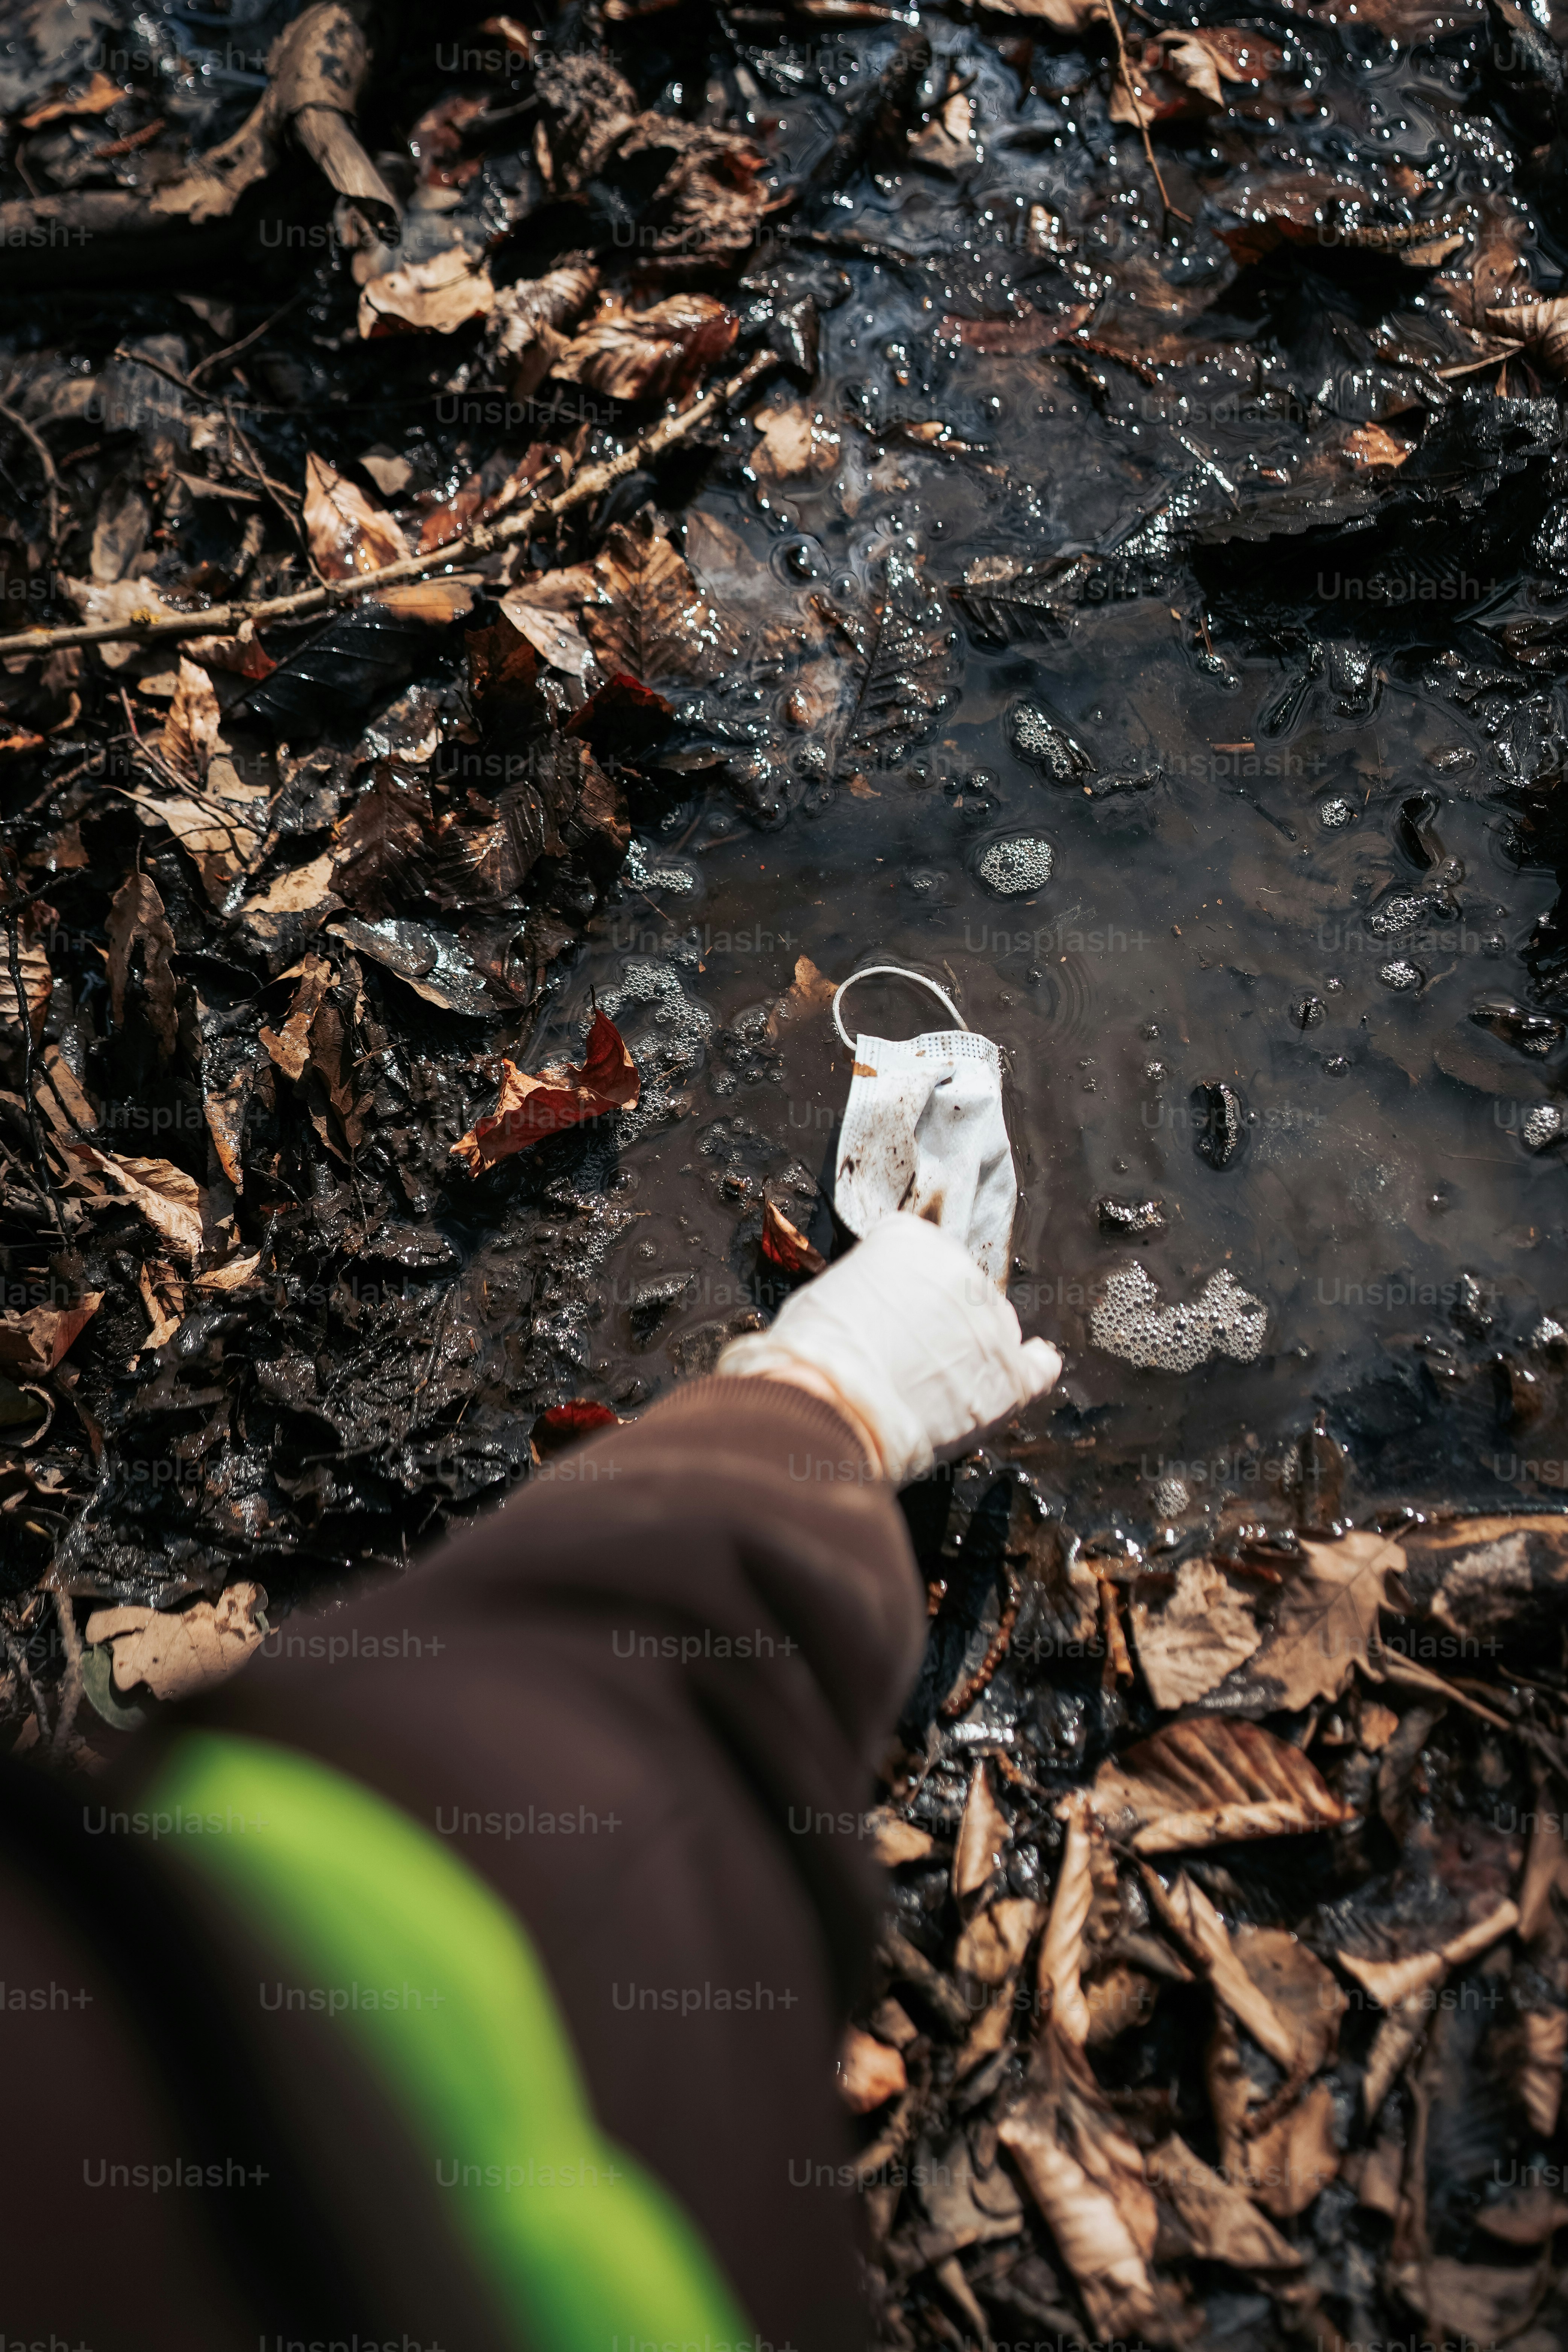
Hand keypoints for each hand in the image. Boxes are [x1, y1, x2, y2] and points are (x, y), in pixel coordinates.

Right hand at [717, 1213, 1061, 1485]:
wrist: (829, 1404)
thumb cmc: (815, 1353)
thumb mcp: (829, 1294)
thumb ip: (869, 1293)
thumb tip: (876, 1316)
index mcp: (913, 1240)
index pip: (921, 1257)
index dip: (904, 1294)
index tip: (892, 1316)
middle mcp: (961, 1270)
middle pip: (961, 1293)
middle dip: (940, 1322)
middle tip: (907, 1359)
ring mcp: (991, 1322)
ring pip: (994, 1329)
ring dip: (973, 1351)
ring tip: (937, 1385)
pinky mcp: (1011, 1375)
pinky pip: (1039, 1365)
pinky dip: (1031, 1367)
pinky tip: (1022, 1372)